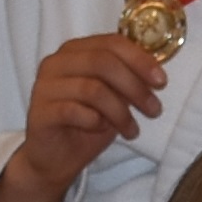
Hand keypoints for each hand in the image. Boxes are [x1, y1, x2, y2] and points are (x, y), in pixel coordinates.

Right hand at [20, 28, 170, 201]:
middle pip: (103, 62)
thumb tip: (155, 74)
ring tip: (132, 129)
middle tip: (154, 109)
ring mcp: (44, 86)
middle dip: (135, 87)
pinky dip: (96, 122)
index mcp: (75, 51)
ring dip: (120, 112)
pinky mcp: (40, 112)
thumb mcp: (114, 98)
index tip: (161, 82)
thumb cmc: (87, 123)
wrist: (55, 158)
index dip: (140, 60)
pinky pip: (75, 111)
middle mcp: (56, 62)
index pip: (111, 43)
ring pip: (92, 89)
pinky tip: (103, 130)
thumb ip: (128, 80)